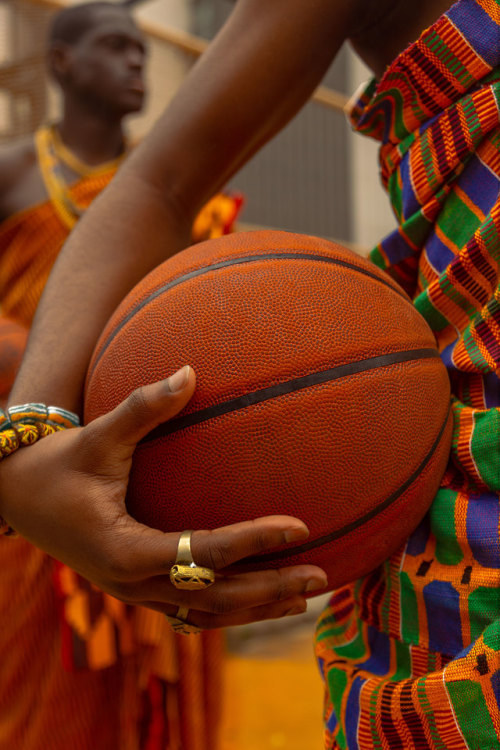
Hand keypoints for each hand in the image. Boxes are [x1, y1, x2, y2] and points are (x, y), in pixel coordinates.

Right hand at [0, 366, 327, 627]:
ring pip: (205, 616)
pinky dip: (228, 608)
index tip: (301, 526)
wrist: (16, 496)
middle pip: (215, 599)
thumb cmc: (56, 465)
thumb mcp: (96, 436)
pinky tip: (258, 598)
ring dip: (255, 608)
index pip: (204, 553)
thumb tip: (189, 371)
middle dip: (270, 590)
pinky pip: (190, 611)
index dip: (254, 540)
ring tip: (302, 600)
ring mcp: (134, 592)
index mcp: (123, 551)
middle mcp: (131, 583)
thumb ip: (142, 406)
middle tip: (322, 578)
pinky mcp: (136, 588)